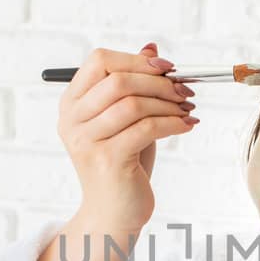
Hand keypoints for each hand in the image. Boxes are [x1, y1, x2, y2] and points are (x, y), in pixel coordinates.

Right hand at [58, 40, 195, 231]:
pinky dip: (173, 123)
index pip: (99, 61)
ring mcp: (86, 140)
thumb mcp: (128, 118)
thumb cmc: (123, 162)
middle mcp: (72, 119)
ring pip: (134, 104)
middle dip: (159, 82)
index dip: (136, 60)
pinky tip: (187, 126)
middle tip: (186, 91)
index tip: (167, 68)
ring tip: (187, 110)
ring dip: (169, 103)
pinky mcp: (107, 160)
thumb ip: (135, 84)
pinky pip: (146, 128)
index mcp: (71, 103)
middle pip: (118, 80)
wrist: (114, 212)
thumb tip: (152, 48)